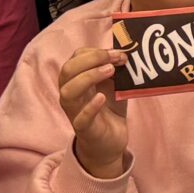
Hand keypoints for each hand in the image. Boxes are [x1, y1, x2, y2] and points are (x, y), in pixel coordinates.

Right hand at [58, 45, 130, 180]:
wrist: (110, 141)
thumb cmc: (109, 108)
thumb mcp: (113, 85)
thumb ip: (116, 69)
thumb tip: (126, 51)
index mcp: (76, 80)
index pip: (75, 58)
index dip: (94, 51)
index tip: (117, 52)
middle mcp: (71, 94)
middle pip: (67, 71)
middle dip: (91, 59)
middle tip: (114, 60)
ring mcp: (75, 112)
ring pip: (68, 92)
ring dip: (89, 77)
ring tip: (110, 71)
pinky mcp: (84, 129)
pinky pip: (81, 118)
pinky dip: (90, 106)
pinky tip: (102, 98)